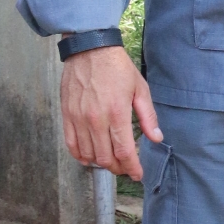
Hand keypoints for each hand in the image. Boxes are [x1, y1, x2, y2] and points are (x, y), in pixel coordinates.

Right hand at [60, 45, 161, 180]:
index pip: (124, 151)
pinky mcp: (67, 115)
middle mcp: (96, 119)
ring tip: (111, 162)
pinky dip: (80, 156)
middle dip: (118, 168)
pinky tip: (89, 157)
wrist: (90, 49)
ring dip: (101, 164)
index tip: (137, 174)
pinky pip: (71, 144)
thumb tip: (156, 138)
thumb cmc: (117, 68)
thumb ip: (148, 116)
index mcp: (117, 113)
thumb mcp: (140, 89)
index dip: (132, 167)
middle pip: (106, 158)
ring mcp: (79, 118)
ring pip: (89, 154)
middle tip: (126, 168)